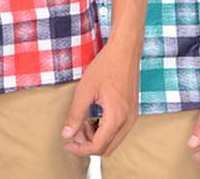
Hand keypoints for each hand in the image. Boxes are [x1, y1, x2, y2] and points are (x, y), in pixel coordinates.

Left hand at [60, 40, 139, 156]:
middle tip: (75, 128)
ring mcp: (132, 116)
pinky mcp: (133, 111)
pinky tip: (95, 114)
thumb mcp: (85, 89)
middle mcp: (127, 121)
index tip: (67, 144)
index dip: (80, 149)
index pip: (97, 147)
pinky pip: (119, 130)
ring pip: (113, 140)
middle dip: (88, 143)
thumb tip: (66, 135)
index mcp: (116, 118)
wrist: (125, 51)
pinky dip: (105, 129)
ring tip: (84, 118)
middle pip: (106, 148)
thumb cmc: (105, 66)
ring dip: (97, 136)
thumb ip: (75, 114)